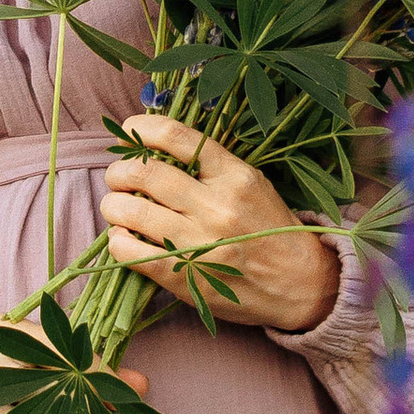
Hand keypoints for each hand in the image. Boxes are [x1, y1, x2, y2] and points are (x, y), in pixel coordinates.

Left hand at [98, 116, 340, 334]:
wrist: (301, 285)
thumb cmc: (270, 230)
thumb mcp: (252, 184)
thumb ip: (211, 167)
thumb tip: (155, 150)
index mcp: (234, 176)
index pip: (176, 137)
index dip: (141, 129)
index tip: (129, 131)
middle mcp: (216, 206)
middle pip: (144, 173)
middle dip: (119, 172)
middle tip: (118, 178)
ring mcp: (199, 243)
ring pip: (130, 211)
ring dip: (112, 206)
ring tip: (117, 208)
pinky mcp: (185, 277)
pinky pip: (130, 252)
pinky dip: (117, 241)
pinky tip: (125, 239)